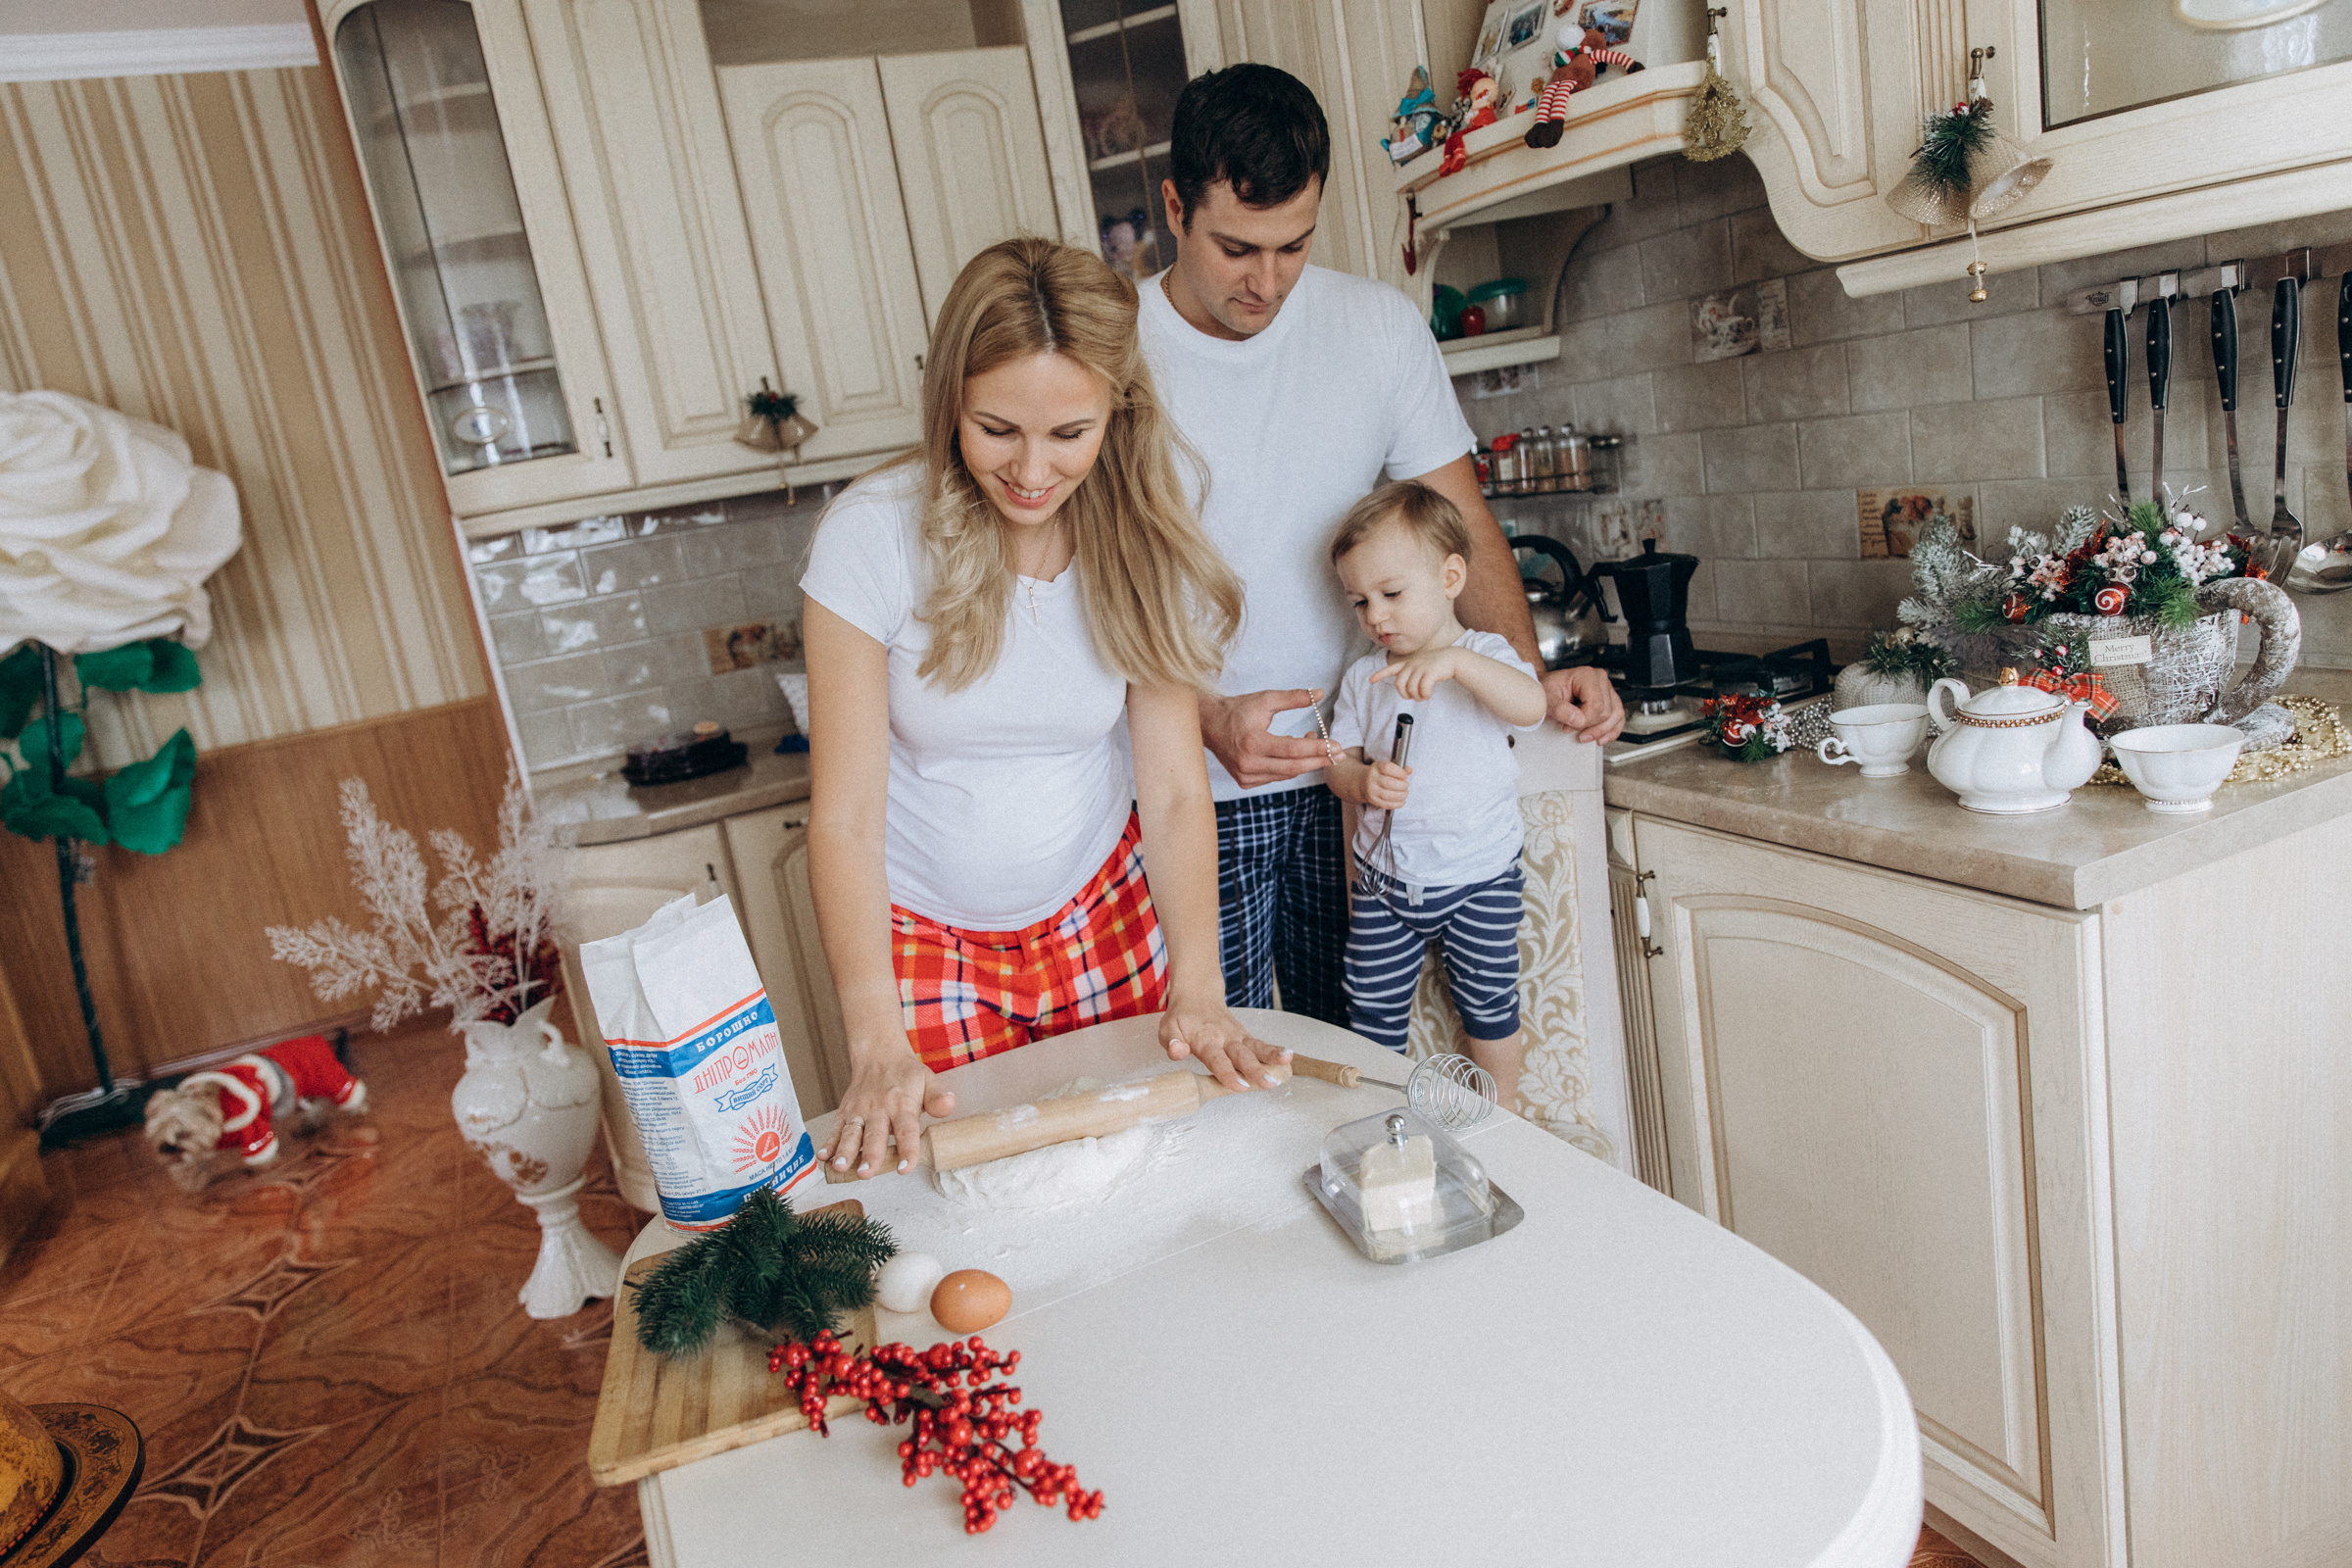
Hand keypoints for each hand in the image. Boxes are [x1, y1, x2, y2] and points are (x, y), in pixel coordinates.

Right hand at [820, 1037, 955, 1177]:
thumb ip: (938, 1097)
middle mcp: (878, 1109)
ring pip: (851, 1133)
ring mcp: (859, 1111)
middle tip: (866, 1173)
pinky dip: (828, 1142)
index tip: (906, 1167)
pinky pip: (835, 1128)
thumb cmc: (906, 1075)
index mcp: (902, 1105)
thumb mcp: (928, 1081)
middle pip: (874, 1135)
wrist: (879, 1055)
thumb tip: (949, 1104)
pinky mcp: (845, 1113)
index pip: (906, 1130)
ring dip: (844, 1151)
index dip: (907, 1149)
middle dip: (870, 1155)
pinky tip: (823, 1157)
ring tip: (841, 1167)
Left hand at [1159, 991, 1290, 1090]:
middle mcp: (1224, 1038)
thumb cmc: (1182, 1018)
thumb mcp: (1167, 1029)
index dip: (1229, 1074)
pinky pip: (1260, 1044)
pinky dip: (1274, 1049)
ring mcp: (1237, 1036)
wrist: (1197, 994)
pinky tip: (1289, 1056)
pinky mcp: (1245, 1036)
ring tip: (1287, 1062)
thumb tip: (1177, 1051)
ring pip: (1256, 1047)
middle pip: (1242, 1056)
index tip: (1240, 1087)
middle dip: (1256, 1070)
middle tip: (1269, 1083)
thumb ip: (1171, 1043)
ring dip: (1272, 1056)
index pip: (1218, 1060)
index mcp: (1205, 1040)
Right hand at [1198, 689, 1331, 788]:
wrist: (1208, 725)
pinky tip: (1295, 754)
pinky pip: (1275, 777)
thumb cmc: (1237, 710)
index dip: (1318, 748)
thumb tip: (1319, 693)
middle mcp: (1248, 763)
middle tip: (1340, 755)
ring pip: (1286, 774)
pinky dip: (1289, 767)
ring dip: (1306, 762)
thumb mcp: (1265, 699)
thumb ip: (1293, 698)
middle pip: (1294, 767)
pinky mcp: (1245, 782)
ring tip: (1318, 746)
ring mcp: (1246, 775)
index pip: (1293, 749)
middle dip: (1320, 761)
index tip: (1337, 745)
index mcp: (1253, 742)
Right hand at [1361, 758, 1410, 809]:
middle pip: (1389, 783)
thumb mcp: (1386, 767)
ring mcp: (1372, 791)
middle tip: (1406, 785)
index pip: (1387, 768)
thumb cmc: (1378, 774)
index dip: (1399, 772)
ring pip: (1389, 796)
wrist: (1362, 782)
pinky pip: (1388, 804)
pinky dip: (1398, 803)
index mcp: (1376, 767)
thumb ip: (1399, 768)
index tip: (1405, 775)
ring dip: (1402, 795)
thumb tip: (1409, 770)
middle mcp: (1372, 779)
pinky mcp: (1373, 800)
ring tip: (1405, 792)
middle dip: (1402, 785)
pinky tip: (1402, 800)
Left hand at [1368, 646, 1461, 700]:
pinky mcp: (1430, 672)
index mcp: (1408, 663)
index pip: (1391, 668)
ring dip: (1416, 697)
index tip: (1371, 680)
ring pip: (1411, 688)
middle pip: (1399, 684)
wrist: (1453, 658)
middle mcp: (1412, 664)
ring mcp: (1421, 667)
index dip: (1380, 674)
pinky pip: (1422, 689)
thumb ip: (1411, 674)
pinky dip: (1424, 695)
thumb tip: (1405, 690)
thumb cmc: (1436, 665)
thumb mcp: (1421, 666)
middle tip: (1413, 697)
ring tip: (1423, 696)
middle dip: (1404, 694)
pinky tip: (1428, 694)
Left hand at [1545, 665, 1624, 742]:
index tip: (1566, 726)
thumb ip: (1559, 709)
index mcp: (1587, 675)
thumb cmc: (1547, 691)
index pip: (1596, 705)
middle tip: (1570, 728)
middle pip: (1606, 712)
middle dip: (1589, 726)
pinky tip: (1600, 738)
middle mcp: (1600, 680)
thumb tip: (1577, 719)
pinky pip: (1619, 718)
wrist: (1546, 690)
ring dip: (1600, 731)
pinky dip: (1611, 731)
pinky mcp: (1610, 701)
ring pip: (1615, 716)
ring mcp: (1607, 690)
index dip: (1583, 721)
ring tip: (1583, 735)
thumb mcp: (1546, 699)